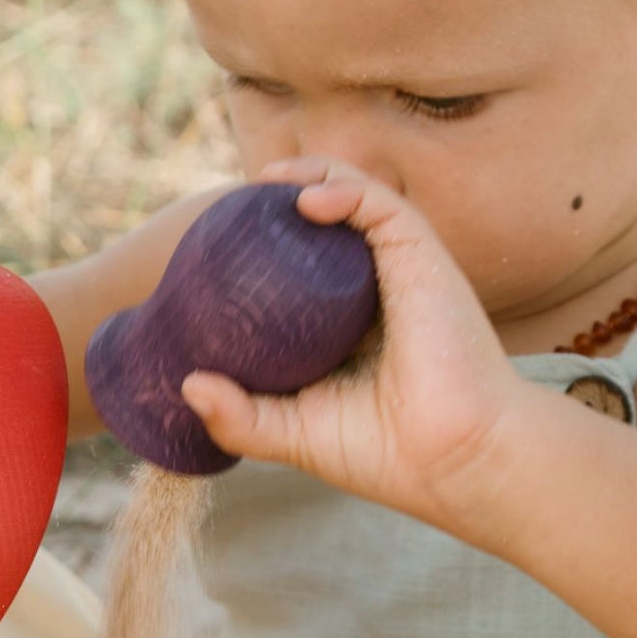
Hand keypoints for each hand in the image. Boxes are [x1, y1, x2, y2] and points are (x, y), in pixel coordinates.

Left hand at [180, 158, 528, 532]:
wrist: (449, 460)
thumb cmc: (381, 453)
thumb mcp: (289, 434)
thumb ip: (238, 417)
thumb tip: (186, 383)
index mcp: (349, 327)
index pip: (305, 268)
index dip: (267, 247)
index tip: (221, 246)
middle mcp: (377, 291)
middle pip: (328, 225)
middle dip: (282, 202)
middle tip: (236, 205)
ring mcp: (402, 271)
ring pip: (355, 199)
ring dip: (308, 178)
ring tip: (263, 182)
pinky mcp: (423, 258)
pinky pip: (380, 204)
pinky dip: (342, 190)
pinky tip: (304, 201)